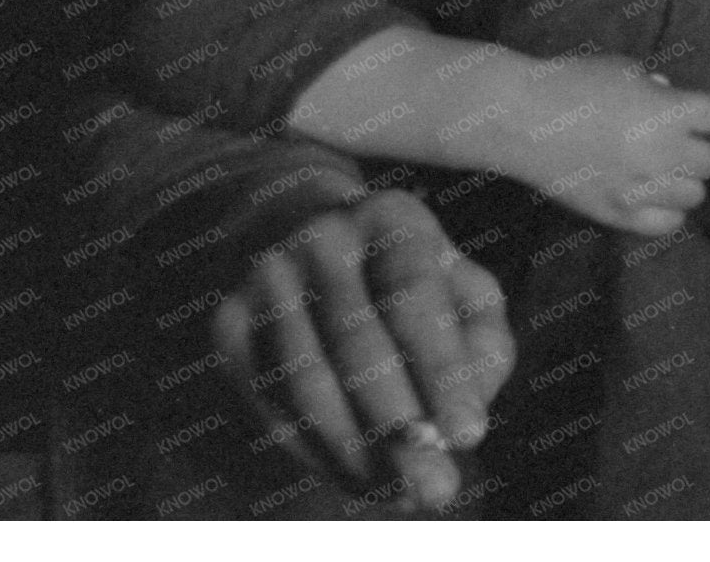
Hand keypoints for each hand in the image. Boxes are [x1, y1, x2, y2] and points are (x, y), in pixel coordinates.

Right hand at [211, 188, 515, 513]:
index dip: (443, 371)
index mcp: (392, 217)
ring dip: (356, 451)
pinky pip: (268, 402)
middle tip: (436, 485)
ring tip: (402, 493)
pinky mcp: (226, 323)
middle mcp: (323, 238)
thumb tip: (468, 410)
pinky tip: (356, 479)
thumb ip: (482, 344)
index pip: (415, 297)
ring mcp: (266, 278)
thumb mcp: (461, 289)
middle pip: (357, 344)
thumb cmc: (405, 278)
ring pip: (306, 381)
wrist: (297, 232)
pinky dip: (314, 452)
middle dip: (399, 425)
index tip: (471, 435)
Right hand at [500, 55, 709, 236]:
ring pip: (693, 195)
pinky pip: (666, 223)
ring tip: (659, 170)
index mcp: (669, 112)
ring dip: (681, 180)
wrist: (521, 118)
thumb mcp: (625, 70)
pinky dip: (664, 210)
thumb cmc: (572, 83)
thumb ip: (658, 90)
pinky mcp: (616, 214)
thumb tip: (673, 102)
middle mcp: (663, 152)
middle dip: (695, 149)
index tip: (698, 114)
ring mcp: (640, 188)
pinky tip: (649, 196)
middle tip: (673, 142)